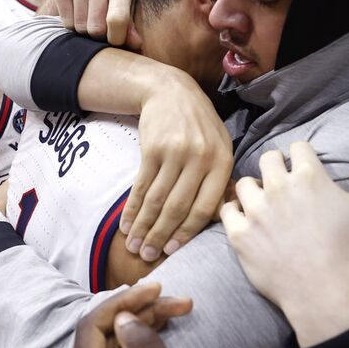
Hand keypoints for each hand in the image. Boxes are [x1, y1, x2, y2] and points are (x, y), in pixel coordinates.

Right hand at [39, 0, 141, 49]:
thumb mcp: (126, 5)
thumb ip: (130, 26)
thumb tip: (136, 44)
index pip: (117, 20)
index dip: (116, 38)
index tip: (115, 40)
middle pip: (96, 28)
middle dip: (99, 35)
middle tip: (102, 25)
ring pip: (79, 27)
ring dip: (85, 30)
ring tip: (90, 17)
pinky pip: (66, 22)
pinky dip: (72, 24)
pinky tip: (78, 11)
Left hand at [63, 282, 234, 347]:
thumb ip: (144, 347)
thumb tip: (125, 318)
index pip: (91, 329)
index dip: (123, 302)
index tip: (160, 287)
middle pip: (99, 342)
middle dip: (135, 315)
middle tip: (176, 300)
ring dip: (139, 334)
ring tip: (176, 314)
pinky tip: (162, 344)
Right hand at [123, 70, 232, 261]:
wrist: (172, 91)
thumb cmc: (199, 126)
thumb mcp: (220, 146)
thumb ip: (220, 180)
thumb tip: (220, 219)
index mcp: (222, 162)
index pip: (204, 207)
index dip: (186, 232)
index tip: (172, 250)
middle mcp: (200, 158)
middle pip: (177, 207)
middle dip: (160, 235)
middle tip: (148, 256)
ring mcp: (175, 152)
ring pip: (157, 199)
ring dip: (143, 226)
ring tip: (134, 245)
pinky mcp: (153, 148)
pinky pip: (141, 185)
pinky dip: (132, 208)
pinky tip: (126, 224)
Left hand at [220, 130, 348, 346]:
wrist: (329, 299)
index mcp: (311, 177)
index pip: (298, 147)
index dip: (304, 159)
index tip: (308, 174)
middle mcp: (279, 188)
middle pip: (268, 159)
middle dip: (278, 168)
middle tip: (287, 189)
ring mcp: (256, 212)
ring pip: (245, 183)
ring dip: (256, 189)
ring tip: (267, 205)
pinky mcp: (239, 236)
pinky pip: (226, 210)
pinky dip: (236, 211)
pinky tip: (250, 221)